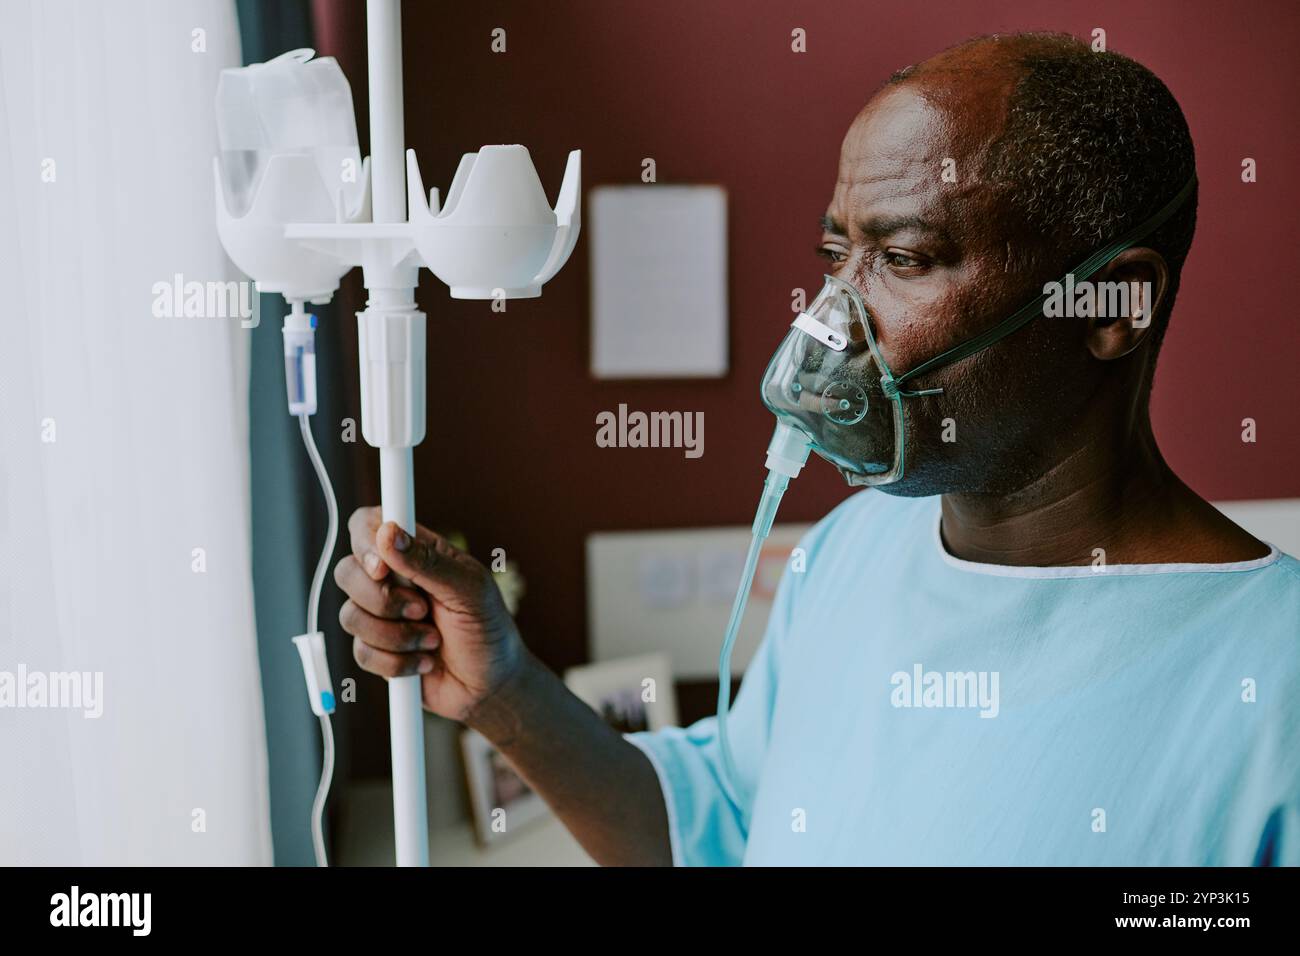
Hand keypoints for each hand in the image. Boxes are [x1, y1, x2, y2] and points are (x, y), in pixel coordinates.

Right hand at [333, 506, 526, 720]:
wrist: (491, 686)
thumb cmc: (489, 630)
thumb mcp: (470, 591)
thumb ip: (428, 562)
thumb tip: (388, 532)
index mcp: (417, 553)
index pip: (369, 525)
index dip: (364, 543)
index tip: (382, 569)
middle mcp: (392, 580)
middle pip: (347, 572)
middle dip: (382, 600)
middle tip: (422, 611)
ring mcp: (381, 615)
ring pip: (350, 616)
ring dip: (396, 635)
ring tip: (433, 640)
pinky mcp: (377, 650)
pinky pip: (361, 652)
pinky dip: (397, 662)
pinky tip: (425, 662)